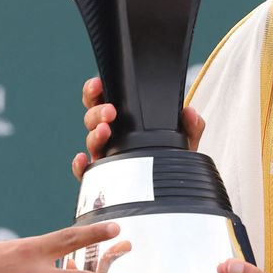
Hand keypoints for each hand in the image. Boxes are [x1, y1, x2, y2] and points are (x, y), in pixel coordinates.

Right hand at [72, 76, 206, 180]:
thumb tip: (190, 112)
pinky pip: (86, 173)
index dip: (95, 90)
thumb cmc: (174, 157)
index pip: (103, 100)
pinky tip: (83, 159)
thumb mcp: (186, 139)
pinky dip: (80, 166)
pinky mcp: (104, 179)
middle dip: (97, 111)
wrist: (178, 188)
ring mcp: (106, 156)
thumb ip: (192, 125)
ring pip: (91, 141)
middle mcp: (112, 136)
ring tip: (105, 129)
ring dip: (94, 133)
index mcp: (125, 120)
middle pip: (92, 118)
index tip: (99, 84)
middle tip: (111, 111)